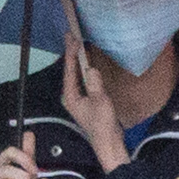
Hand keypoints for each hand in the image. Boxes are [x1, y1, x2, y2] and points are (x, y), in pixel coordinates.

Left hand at [62, 37, 127, 174]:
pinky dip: (85, 68)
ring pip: (76, 74)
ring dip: (78, 59)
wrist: (109, 143)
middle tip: (72, 35)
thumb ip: (95, 85)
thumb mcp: (100, 102)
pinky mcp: (88, 101)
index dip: (71, 53)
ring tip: (79, 43)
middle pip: (70, 71)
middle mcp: (72, 96)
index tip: (73, 38)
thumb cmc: (103, 124)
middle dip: (71, 53)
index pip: (70, 71)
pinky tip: (89, 62)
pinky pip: (84, 80)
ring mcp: (79, 99)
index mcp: (71, 96)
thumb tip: (91, 69)